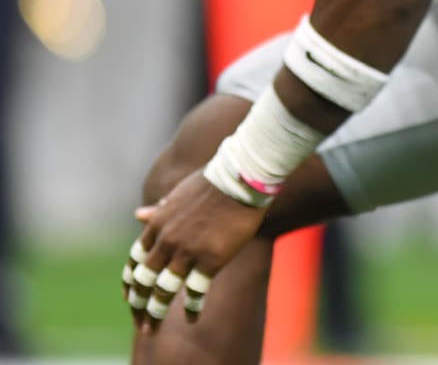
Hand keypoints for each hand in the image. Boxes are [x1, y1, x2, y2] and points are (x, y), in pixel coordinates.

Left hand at [123, 170, 265, 326]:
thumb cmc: (213, 182)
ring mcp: (187, 250)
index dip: (130, 283)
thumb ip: (159, 210)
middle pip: (144, 281)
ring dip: (156, 312)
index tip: (129, 298)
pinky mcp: (211, 258)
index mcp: (157, 224)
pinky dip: (192, 307)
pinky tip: (192, 318)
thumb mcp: (178, 195)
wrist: (240, 178)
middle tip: (138, 322)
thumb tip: (138, 215)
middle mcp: (167, 240)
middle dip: (138, 304)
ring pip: (164, 289)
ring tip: (152, 327)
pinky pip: (196, 290)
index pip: (134, 261)